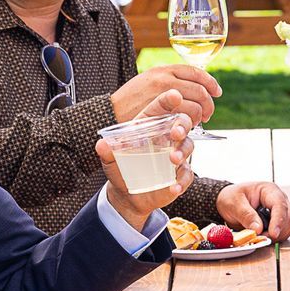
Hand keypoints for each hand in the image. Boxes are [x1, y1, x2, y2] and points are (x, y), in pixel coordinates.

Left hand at [98, 90, 194, 226]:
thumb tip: (102, 145)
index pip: (161, 108)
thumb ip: (107, 152)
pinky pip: (187, 174)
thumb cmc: (121, 170)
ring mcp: (175, 154)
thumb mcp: (111, 160)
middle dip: (182, 125)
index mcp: (149, 127)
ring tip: (173, 160)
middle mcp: (165, 137)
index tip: (175, 95)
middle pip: (182, 123)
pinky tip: (173, 187)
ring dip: (183, 151)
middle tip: (176, 132)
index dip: (169, 100)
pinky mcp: (180, 174)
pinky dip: (182, 181)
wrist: (128, 195)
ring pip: (188, 145)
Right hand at [111, 64, 219, 124]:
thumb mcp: (147, 84)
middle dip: (209, 103)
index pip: (195, 71)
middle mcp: (165, 78)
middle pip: (200, 88)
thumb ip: (166, 83)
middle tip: (207, 114)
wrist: (109, 113)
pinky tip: (188, 126)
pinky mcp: (162, 111)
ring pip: (196, 102)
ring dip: (201, 113)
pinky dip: (192, 121)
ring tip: (197, 121)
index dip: (210, 82)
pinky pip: (186, 114)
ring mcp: (164, 94)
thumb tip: (186, 89)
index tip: (217, 92)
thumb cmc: (128, 102)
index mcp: (163, 70)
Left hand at [216, 180, 289, 240]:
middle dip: (277, 231)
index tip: (273, 233)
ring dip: (277, 236)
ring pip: (288, 227)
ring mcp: (281, 211)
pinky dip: (276, 238)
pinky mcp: (279, 222)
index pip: (279, 205)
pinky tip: (264, 237)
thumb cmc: (232, 198)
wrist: (230, 201)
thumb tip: (258, 229)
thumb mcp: (234, 204)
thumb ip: (246, 215)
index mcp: (269, 190)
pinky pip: (283, 232)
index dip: (278, 220)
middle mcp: (279, 200)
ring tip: (260, 237)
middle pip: (288, 217)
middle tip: (261, 238)